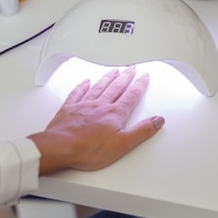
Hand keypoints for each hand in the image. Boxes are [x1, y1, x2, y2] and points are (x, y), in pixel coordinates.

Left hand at [28, 67, 164, 173]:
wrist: (60, 147)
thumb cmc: (89, 149)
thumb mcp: (123, 144)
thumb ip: (141, 131)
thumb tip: (157, 120)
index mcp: (114, 114)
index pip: (131, 96)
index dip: (139, 86)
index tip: (144, 77)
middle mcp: (100, 106)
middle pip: (116, 87)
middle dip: (126, 77)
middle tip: (131, 68)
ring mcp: (84, 106)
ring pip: (99, 87)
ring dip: (108, 78)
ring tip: (114, 71)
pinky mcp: (69, 109)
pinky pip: (77, 93)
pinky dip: (82, 86)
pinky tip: (85, 82)